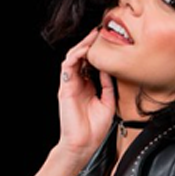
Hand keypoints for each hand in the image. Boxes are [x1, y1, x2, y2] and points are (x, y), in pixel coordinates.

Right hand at [55, 27, 115, 160]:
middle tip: (100, 31)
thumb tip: (109, 70)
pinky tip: (86, 50)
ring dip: (83, 46)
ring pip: (73, 58)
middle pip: (81, 57)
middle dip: (90, 43)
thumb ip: (107, 86)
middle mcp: (77, 84)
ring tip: (93, 36)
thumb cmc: (94, 129)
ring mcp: (70, 85)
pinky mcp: (65, 88)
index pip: (91, 64)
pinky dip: (76, 56)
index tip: (109, 41)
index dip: (98, 51)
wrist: (83, 144)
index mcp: (87, 87)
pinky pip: (68, 66)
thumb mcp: (107, 103)